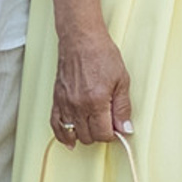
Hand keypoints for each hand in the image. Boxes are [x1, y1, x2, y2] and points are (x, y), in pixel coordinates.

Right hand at [51, 28, 131, 144]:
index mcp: (96, 101)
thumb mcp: (122, 80)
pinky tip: (69, 140)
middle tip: (107, 124)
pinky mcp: (56, 100)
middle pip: (88, 136)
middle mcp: (78, 105)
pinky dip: (62, 135)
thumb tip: (125, 128)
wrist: (81, 41)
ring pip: (73, 134)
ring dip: (84, 135)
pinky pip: (55, 125)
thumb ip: (123, 107)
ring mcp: (65, 104)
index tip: (118, 128)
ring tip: (93, 127)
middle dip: (100, 134)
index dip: (113, 134)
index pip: (104, 133)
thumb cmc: (102, 55)